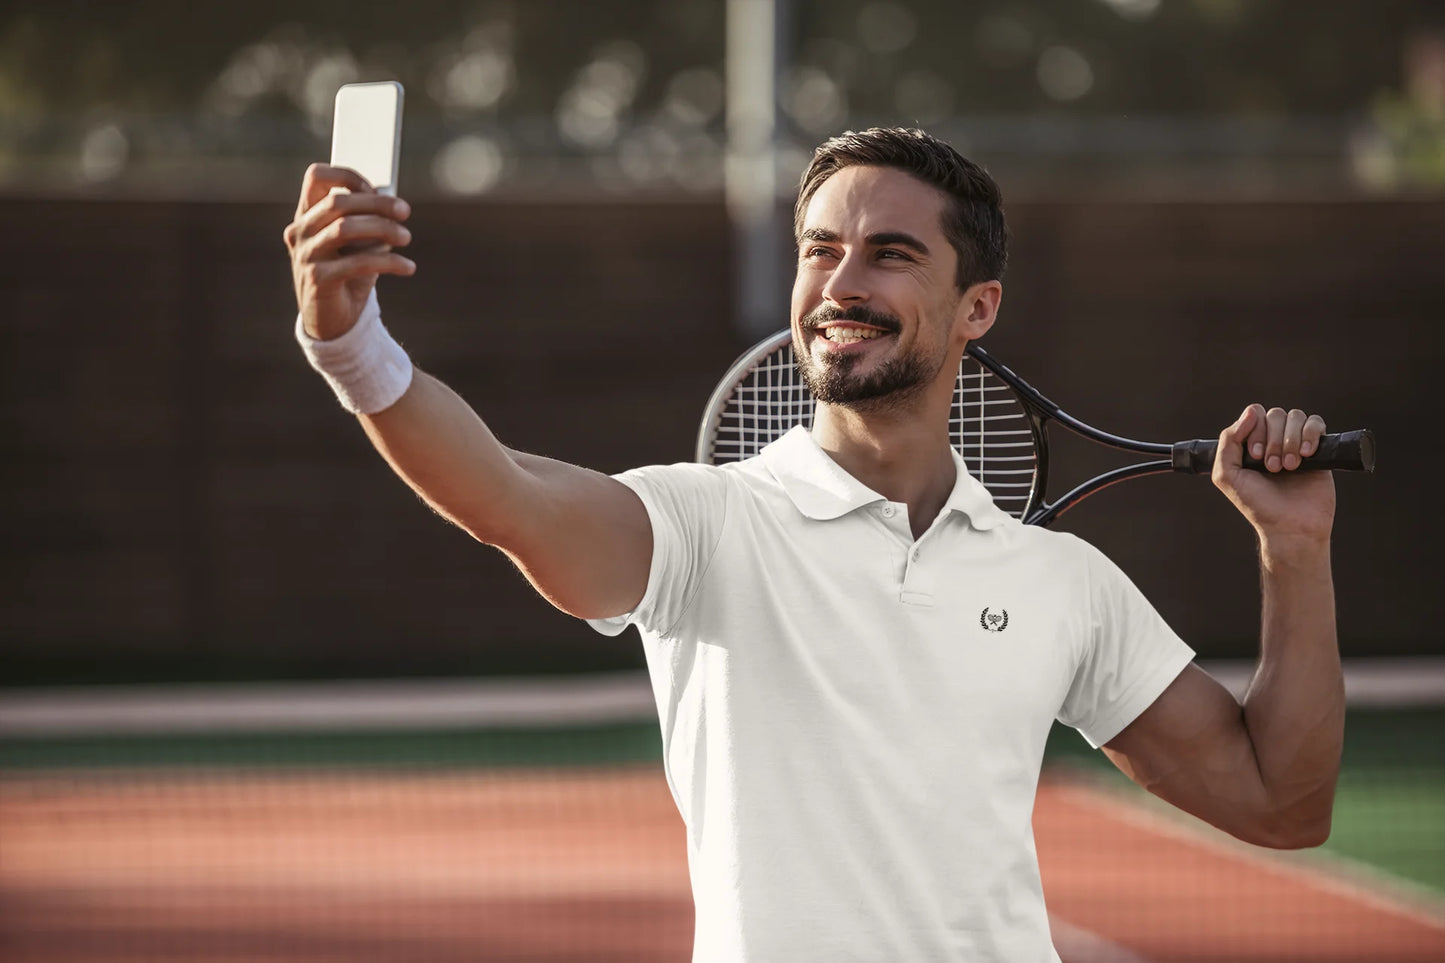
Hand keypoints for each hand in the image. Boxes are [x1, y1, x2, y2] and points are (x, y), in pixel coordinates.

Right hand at [283, 164, 415, 340]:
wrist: (334, 321)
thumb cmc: (349, 276)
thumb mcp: (360, 245)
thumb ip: (369, 222)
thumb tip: (392, 205)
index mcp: (307, 216)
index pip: (316, 177)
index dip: (348, 176)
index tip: (376, 189)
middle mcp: (300, 232)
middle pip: (337, 201)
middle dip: (376, 203)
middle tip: (404, 212)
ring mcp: (306, 255)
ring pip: (345, 228)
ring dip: (383, 229)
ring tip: (407, 238)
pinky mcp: (318, 279)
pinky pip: (357, 263)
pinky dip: (389, 261)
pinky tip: (407, 267)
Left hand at [1212, 404, 1334, 542]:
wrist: (1289, 526)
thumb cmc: (1257, 504)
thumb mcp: (1227, 474)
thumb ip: (1228, 441)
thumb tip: (1251, 411)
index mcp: (1251, 443)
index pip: (1254, 415)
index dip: (1255, 430)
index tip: (1255, 457)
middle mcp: (1273, 441)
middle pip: (1275, 414)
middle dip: (1273, 440)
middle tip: (1273, 467)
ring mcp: (1296, 444)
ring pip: (1296, 416)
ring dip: (1290, 440)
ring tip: (1290, 467)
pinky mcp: (1319, 450)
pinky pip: (1316, 423)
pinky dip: (1310, 434)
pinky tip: (1306, 455)